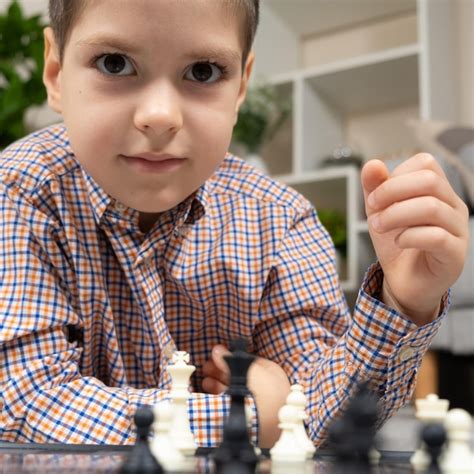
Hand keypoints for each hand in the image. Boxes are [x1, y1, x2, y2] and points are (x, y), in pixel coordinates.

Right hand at [202, 344, 290, 447]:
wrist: (268, 423)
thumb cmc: (262, 389)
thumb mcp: (245, 368)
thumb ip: (230, 359)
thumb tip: (217, 349)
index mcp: (270, 371)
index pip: (247, 361)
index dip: (230, 357)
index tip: (215, 355)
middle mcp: (265, 386)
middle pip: (239, 375)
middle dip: (221, 371)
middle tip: (206, 368)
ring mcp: (256, 401)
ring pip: (233, 389)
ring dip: (217, 383)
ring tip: (204, 381)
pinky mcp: (247, 414)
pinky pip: (230, 401)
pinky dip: (219, 396)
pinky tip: (209, 391)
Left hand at [361, 154, 468, 325]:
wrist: (404, 282)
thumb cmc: (396, 243)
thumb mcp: (379, 212)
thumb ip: (374, 187)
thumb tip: (372, 164)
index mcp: (438, 191)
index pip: (425, 163)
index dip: (394, 176)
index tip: (374, 197)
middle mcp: (453, 206)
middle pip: (429, 180)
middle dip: (391, 192)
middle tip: (372, 211)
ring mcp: (458, 230)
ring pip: (431, 207)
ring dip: (395, 215)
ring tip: (378, 227)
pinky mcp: (455, 255)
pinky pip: (436, 237)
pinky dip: (408, 237)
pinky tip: (398, 242)